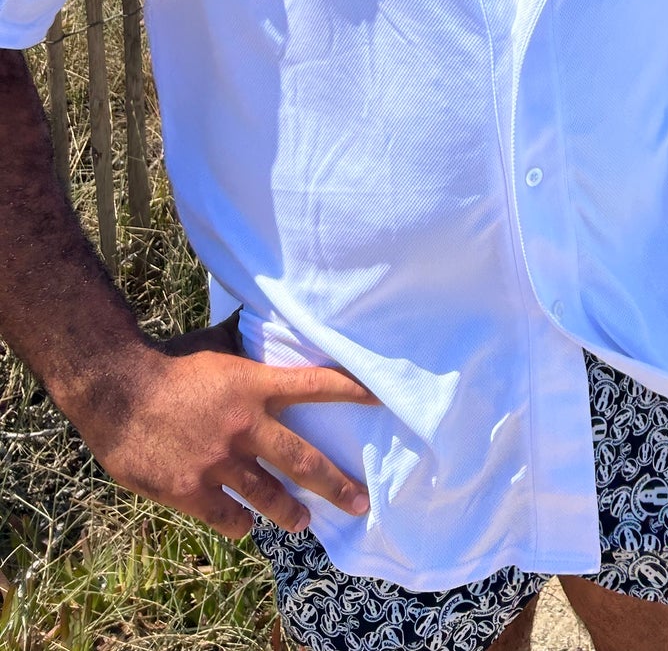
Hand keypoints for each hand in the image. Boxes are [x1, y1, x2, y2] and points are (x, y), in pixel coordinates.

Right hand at [61, 325, 379, 540]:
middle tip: (360, 502)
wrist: (115, 389)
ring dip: (289, 512)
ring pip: (268, 497)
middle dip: (335, 485)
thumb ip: (243, 338)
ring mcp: (218, 462)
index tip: (382, 399)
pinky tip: (244, 525)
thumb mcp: (213, 344)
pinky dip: (238, 522)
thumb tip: (259, 311)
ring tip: (303, 523)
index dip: (352, 391)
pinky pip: (226, 516)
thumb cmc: (167, 362)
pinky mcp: (190, 490)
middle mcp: (244, 426)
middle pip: (302, 460)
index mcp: (254, 386)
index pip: (316, 385)